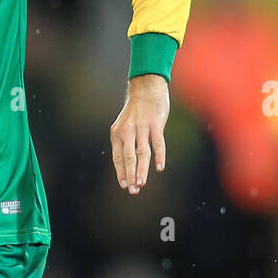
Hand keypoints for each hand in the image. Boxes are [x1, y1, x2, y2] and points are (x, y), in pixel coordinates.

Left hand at [109, 73, 169, 194]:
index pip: (117, 157)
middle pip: (128, 157)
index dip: (121, 172)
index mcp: (117, 133)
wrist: (146, 87)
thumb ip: (124, 141)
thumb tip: (127, 164)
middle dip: (130, 175)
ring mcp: (142, 127)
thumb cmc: (136, 110)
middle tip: (133, 190)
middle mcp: (127, 131)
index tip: (124, 185)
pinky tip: (159, 168)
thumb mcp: (124, 124)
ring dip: (142, 169)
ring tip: (141, 183)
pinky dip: (159, 156)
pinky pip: (158, 143)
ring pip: (142, 152)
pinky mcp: (156, 123)